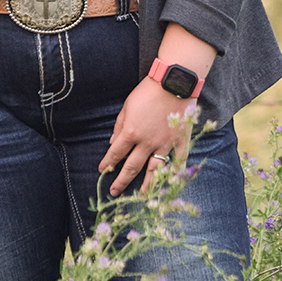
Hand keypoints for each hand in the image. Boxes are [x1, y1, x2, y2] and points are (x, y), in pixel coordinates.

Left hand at [98, 77, 193, 196]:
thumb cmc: (147, 91)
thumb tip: (113, 142)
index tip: (102, 171)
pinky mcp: (180, 140)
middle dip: (122, 180)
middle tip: (115, 192)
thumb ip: (119, 125)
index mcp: (131, 133)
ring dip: (147, 185)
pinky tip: (173, 181)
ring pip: (154, 169)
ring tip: (142, 197)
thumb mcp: (127, 106)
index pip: (116, 153)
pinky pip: (179, 159)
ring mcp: (164, 143)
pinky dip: (177, 171)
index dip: (108, 163)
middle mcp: (147, 142)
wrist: (173, 83)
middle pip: (132, 167)